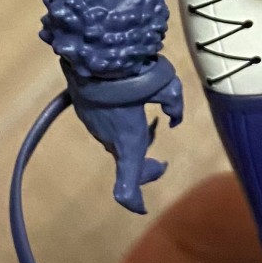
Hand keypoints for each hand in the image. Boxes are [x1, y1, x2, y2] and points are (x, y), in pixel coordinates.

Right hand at [67, 64, 184, 212]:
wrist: (94, 54)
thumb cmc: (132, 73)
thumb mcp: (166, 85)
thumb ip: (174, 104)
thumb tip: (174, 118)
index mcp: (129, 142)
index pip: (127, 187)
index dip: (135, 201)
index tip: (143, 207)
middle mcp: (109, 139)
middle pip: (127, 162)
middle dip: (144, 166)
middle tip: (160, 164)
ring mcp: (95, 125)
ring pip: (116, 142)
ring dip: (132, 141)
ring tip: (149, 125)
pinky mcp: (87, 110)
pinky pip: (106, 128)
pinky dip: (119, 126)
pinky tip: (128, 106)